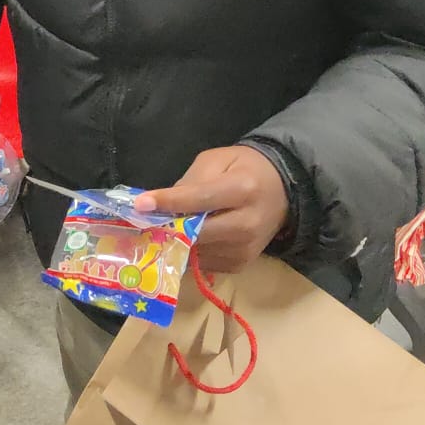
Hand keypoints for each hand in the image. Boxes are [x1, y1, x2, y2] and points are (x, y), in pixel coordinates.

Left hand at [133, 144, 290, 272]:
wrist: (283, 191)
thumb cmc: (245, 169)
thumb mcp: (218, 161)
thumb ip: (191, 181)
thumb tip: (162, 204)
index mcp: (243, 189)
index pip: (200, 199)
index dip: (169, 202)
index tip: (141, 204)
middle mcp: (247, 223)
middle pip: (197, 233)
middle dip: (168, 228)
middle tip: (145, 221)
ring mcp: (245, 248)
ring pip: (196, 251)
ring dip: (177, 242)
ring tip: (166, 228)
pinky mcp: (241, 264)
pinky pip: (204, 262)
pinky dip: (191, 251)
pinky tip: (189, 237)